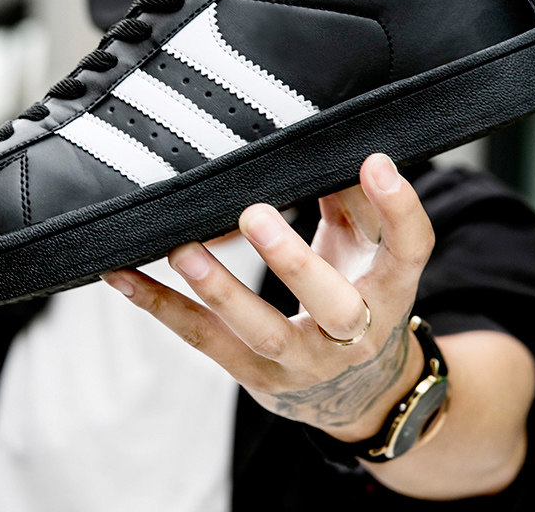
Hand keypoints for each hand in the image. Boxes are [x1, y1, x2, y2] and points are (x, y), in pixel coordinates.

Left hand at [103, 153, 434, 442]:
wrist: (360, 392)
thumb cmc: (359, 297)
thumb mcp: (366, 251)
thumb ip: (350, 200)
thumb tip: (324, 142)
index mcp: (391, 291)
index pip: (412, 251)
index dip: (400, 209)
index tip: (374, 162)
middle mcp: (354, 333)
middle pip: (334, 306)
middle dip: (293, 263)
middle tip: (254, 215)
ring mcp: (302, 362)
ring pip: (262, 333)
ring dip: (220, 292)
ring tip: (183, 252)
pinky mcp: (256, 376)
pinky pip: (205, 340)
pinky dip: (161, 307)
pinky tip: (123, 276)